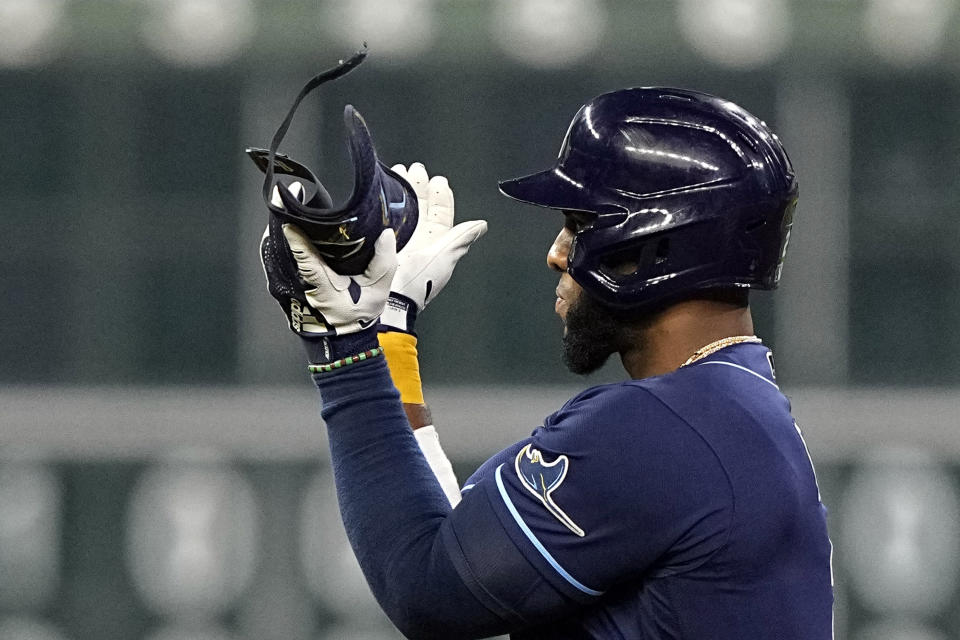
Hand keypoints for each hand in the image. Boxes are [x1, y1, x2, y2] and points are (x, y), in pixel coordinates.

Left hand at [260, 206, 397, 361]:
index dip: (297, 235)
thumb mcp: (378, 289)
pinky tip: (292, 232)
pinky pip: (281, 261)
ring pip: (279, 253)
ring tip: (291, 209)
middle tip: (291, 198)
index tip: (291, 213)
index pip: (304, 254)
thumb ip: (384, 261)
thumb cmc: (358, 316)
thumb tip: (385, 233)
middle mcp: (300, 282)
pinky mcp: (288, 286)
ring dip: (283, 234)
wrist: (343, 341)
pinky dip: (285, 245)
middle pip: (286, 248)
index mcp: (321, 282)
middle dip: (287, 223)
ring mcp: (290, 285)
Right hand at [381, 163, 486, 332]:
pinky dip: (386, 203)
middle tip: (415, 170)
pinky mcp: (381, 242)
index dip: (441, 196)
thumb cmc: (418, 282)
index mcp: (436, 243)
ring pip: (404, 209)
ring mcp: (400, 241)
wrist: (389, 298)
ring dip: (403, 191)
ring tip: (399, 173)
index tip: (438, 181)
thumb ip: (462, 239)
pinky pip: (385, 218)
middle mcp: (419, 241)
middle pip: (421, 207)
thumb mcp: (444, 257)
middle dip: (419, 187)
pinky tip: (383, 190)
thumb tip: (481, 225)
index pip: (441, 214)